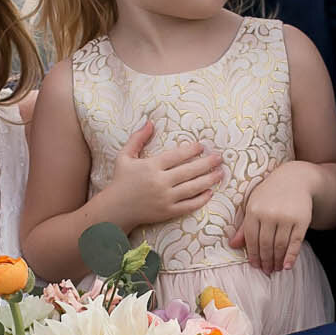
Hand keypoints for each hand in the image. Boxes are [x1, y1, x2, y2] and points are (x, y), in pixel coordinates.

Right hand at [105, 122, 224, 226]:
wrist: (115, 209)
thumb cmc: (120, 181)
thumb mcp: (124, 156)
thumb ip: (137, 138)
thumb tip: (150, 122)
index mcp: (150, 166)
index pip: (176, 156)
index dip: (191, 150)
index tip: (202, 146)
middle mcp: (159, 182)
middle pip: (188, 171)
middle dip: (207, 163)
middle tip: (219, 158)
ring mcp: (165, 198)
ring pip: (192, 188)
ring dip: (209, 180)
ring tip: (220, 174)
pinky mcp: (167, 212)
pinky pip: (188, 206)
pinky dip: (201, 200)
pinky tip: (210, 192)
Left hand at [229, 162, 313, 272]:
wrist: (294, 179)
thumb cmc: (269, 195)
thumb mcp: (253, 205)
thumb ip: (244, 226)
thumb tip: (232, 246)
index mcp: (254, 210)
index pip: (251, 239)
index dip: (253, 255)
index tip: (255, 265)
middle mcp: (269, 214)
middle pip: (265, 244)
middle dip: (265, 260)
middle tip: (266, 270)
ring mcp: (286, 217)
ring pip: (280, 245)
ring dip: (277, 260)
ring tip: (276, 268)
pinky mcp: (301, 220)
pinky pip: (295, 242)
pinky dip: (291, 256)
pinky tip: (287, 265)